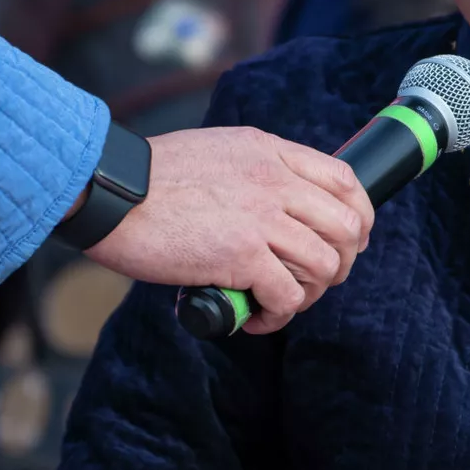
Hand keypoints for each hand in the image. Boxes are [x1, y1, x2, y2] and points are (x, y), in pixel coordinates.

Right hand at [87, 128, 373, 334]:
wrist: (110, 192)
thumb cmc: (149, 179)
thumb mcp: (218, 152)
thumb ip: (254, 170)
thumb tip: (277, 204)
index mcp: (270, 152)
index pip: (345, 180)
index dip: (359, 217)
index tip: (349, 241)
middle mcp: (275, 181)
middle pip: (346, 227)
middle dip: (339, 264)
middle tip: (312, 281)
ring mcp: (262, 218)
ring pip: (323, 266)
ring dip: (308, 294)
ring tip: (278, 302)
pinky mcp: (242, 255)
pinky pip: (287, 296)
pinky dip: (277, 316)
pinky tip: (255, 317)